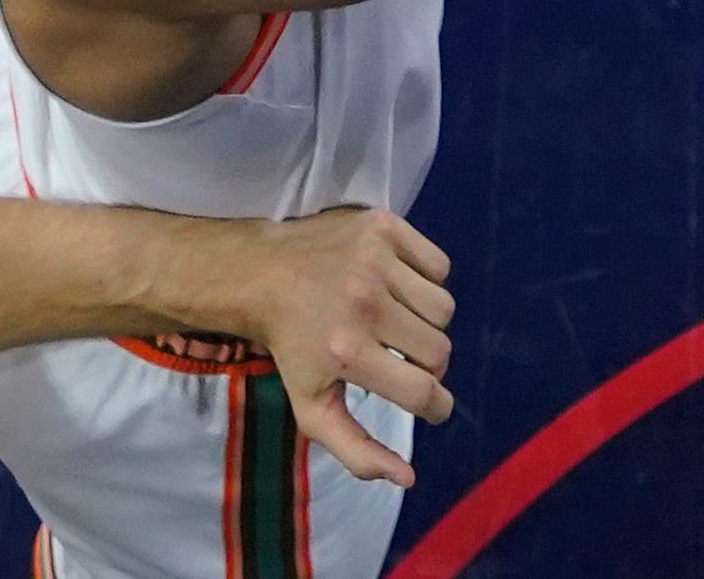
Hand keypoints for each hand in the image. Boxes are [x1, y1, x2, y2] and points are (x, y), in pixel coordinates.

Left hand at [170, 208, 456, 487]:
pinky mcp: (384, 226)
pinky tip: (397, 286)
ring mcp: (376, 260)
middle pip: (440, 350)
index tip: (431, 406)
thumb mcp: (311, 407)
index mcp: (346, 352)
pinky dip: (426, 280)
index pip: (424, 390)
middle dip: (429, 366)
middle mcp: (365, 303)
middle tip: (403, 362)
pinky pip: (438, 264)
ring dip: (428, 323)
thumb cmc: (290, 346)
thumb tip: (407, 477)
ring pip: (444, 307)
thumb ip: (357, 450)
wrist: (259, 274)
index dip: (436, 407)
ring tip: (397, 323)